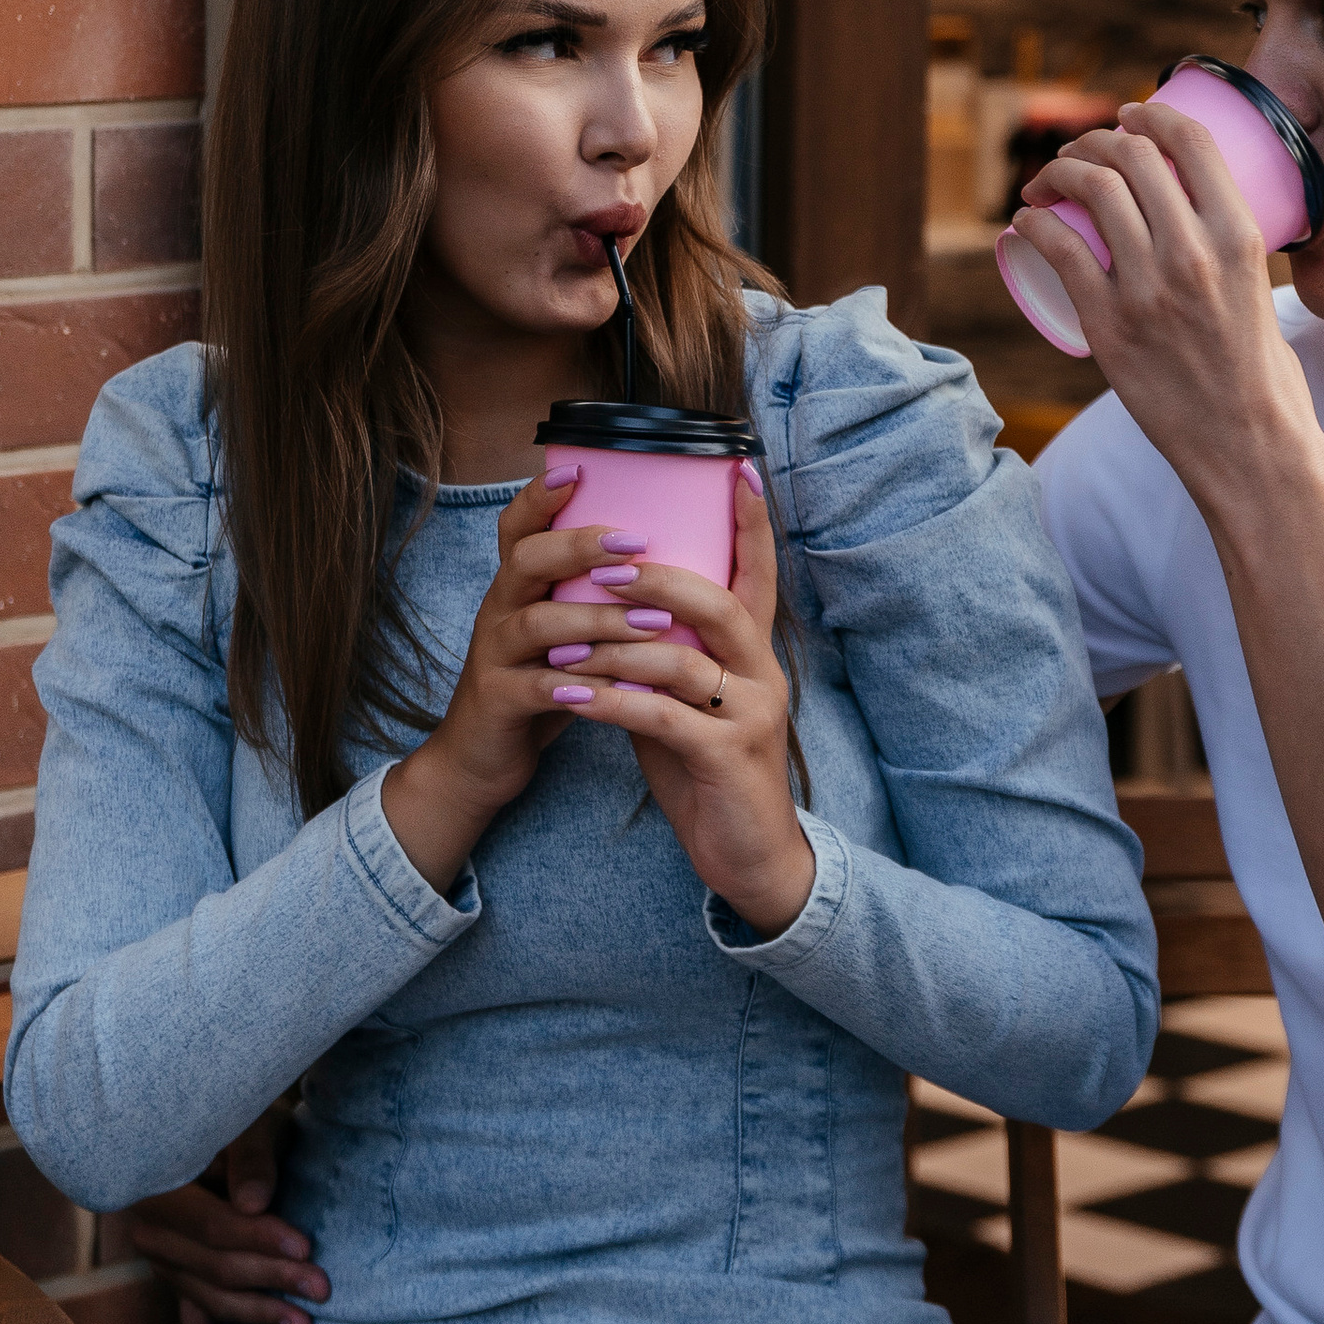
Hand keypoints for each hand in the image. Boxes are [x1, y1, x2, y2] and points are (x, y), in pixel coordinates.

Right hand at [122, 1106, 327, 1323]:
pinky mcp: (178, 1282)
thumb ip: (250, 1159)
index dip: (260, 1241)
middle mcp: (151, 1233)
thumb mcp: (245, 1123)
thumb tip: (253, 1204)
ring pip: (210, 1298)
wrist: (205, 1129)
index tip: (305, 1249)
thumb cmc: (233, 1121)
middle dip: (271, 1281)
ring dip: (256, 1315)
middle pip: (216, 1268)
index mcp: (159, 1190)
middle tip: (321, 1289)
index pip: (215, 1229)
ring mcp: (163, 1263)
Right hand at [377, 472, 661, 892]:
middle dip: (581, 546)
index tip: (580, 469)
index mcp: (517, 586)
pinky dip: (576, 686)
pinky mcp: (496, 702)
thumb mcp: (563, 630)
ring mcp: (493, 655)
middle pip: (527, 560)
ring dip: (597, 620)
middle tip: (638, 543)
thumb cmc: (542, 683)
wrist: (482, 758)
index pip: (519, 526)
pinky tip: (615, 688)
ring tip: (653, 622)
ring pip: (538, 624)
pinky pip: (535, 688)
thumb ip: (595, 593)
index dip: (542, 495)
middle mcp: (499, 610)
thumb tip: (668, 546)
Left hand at [536, 466, 811, 937]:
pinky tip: (571, 699)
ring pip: (683, 658)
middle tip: (601, 564)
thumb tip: (606, 605)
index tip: (738, 466)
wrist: (750, 856)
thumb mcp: (684, 701)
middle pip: (716, 601)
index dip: (751, 521)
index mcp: (753, 652)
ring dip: (617, 645)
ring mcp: (749, 714)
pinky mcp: (727, 757)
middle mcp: (761, 672)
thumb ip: (661, 654)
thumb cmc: (707, 769)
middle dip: (655, 577)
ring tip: (562, 638)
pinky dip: (611, 703)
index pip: (758, 573)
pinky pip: (662, 718)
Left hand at [1011, 102, 1323, 515]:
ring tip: (1047, 182)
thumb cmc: (1260, 373)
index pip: (1190, 142)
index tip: (1130, 114)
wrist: (1248, 445)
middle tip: (1079, 152)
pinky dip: (1034, 223)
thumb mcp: (1262, 288)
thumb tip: (1198, 223)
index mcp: (1240, 236)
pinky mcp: (1109, 326)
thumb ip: (1230, 252)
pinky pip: (1058, 250)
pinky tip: (1026, 220)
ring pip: (1090, 191)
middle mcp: (1193, 252)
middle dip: (1096, 139)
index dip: (1153, 114)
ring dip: (1058, 171)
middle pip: (1131, 157)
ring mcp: (1147, 289)